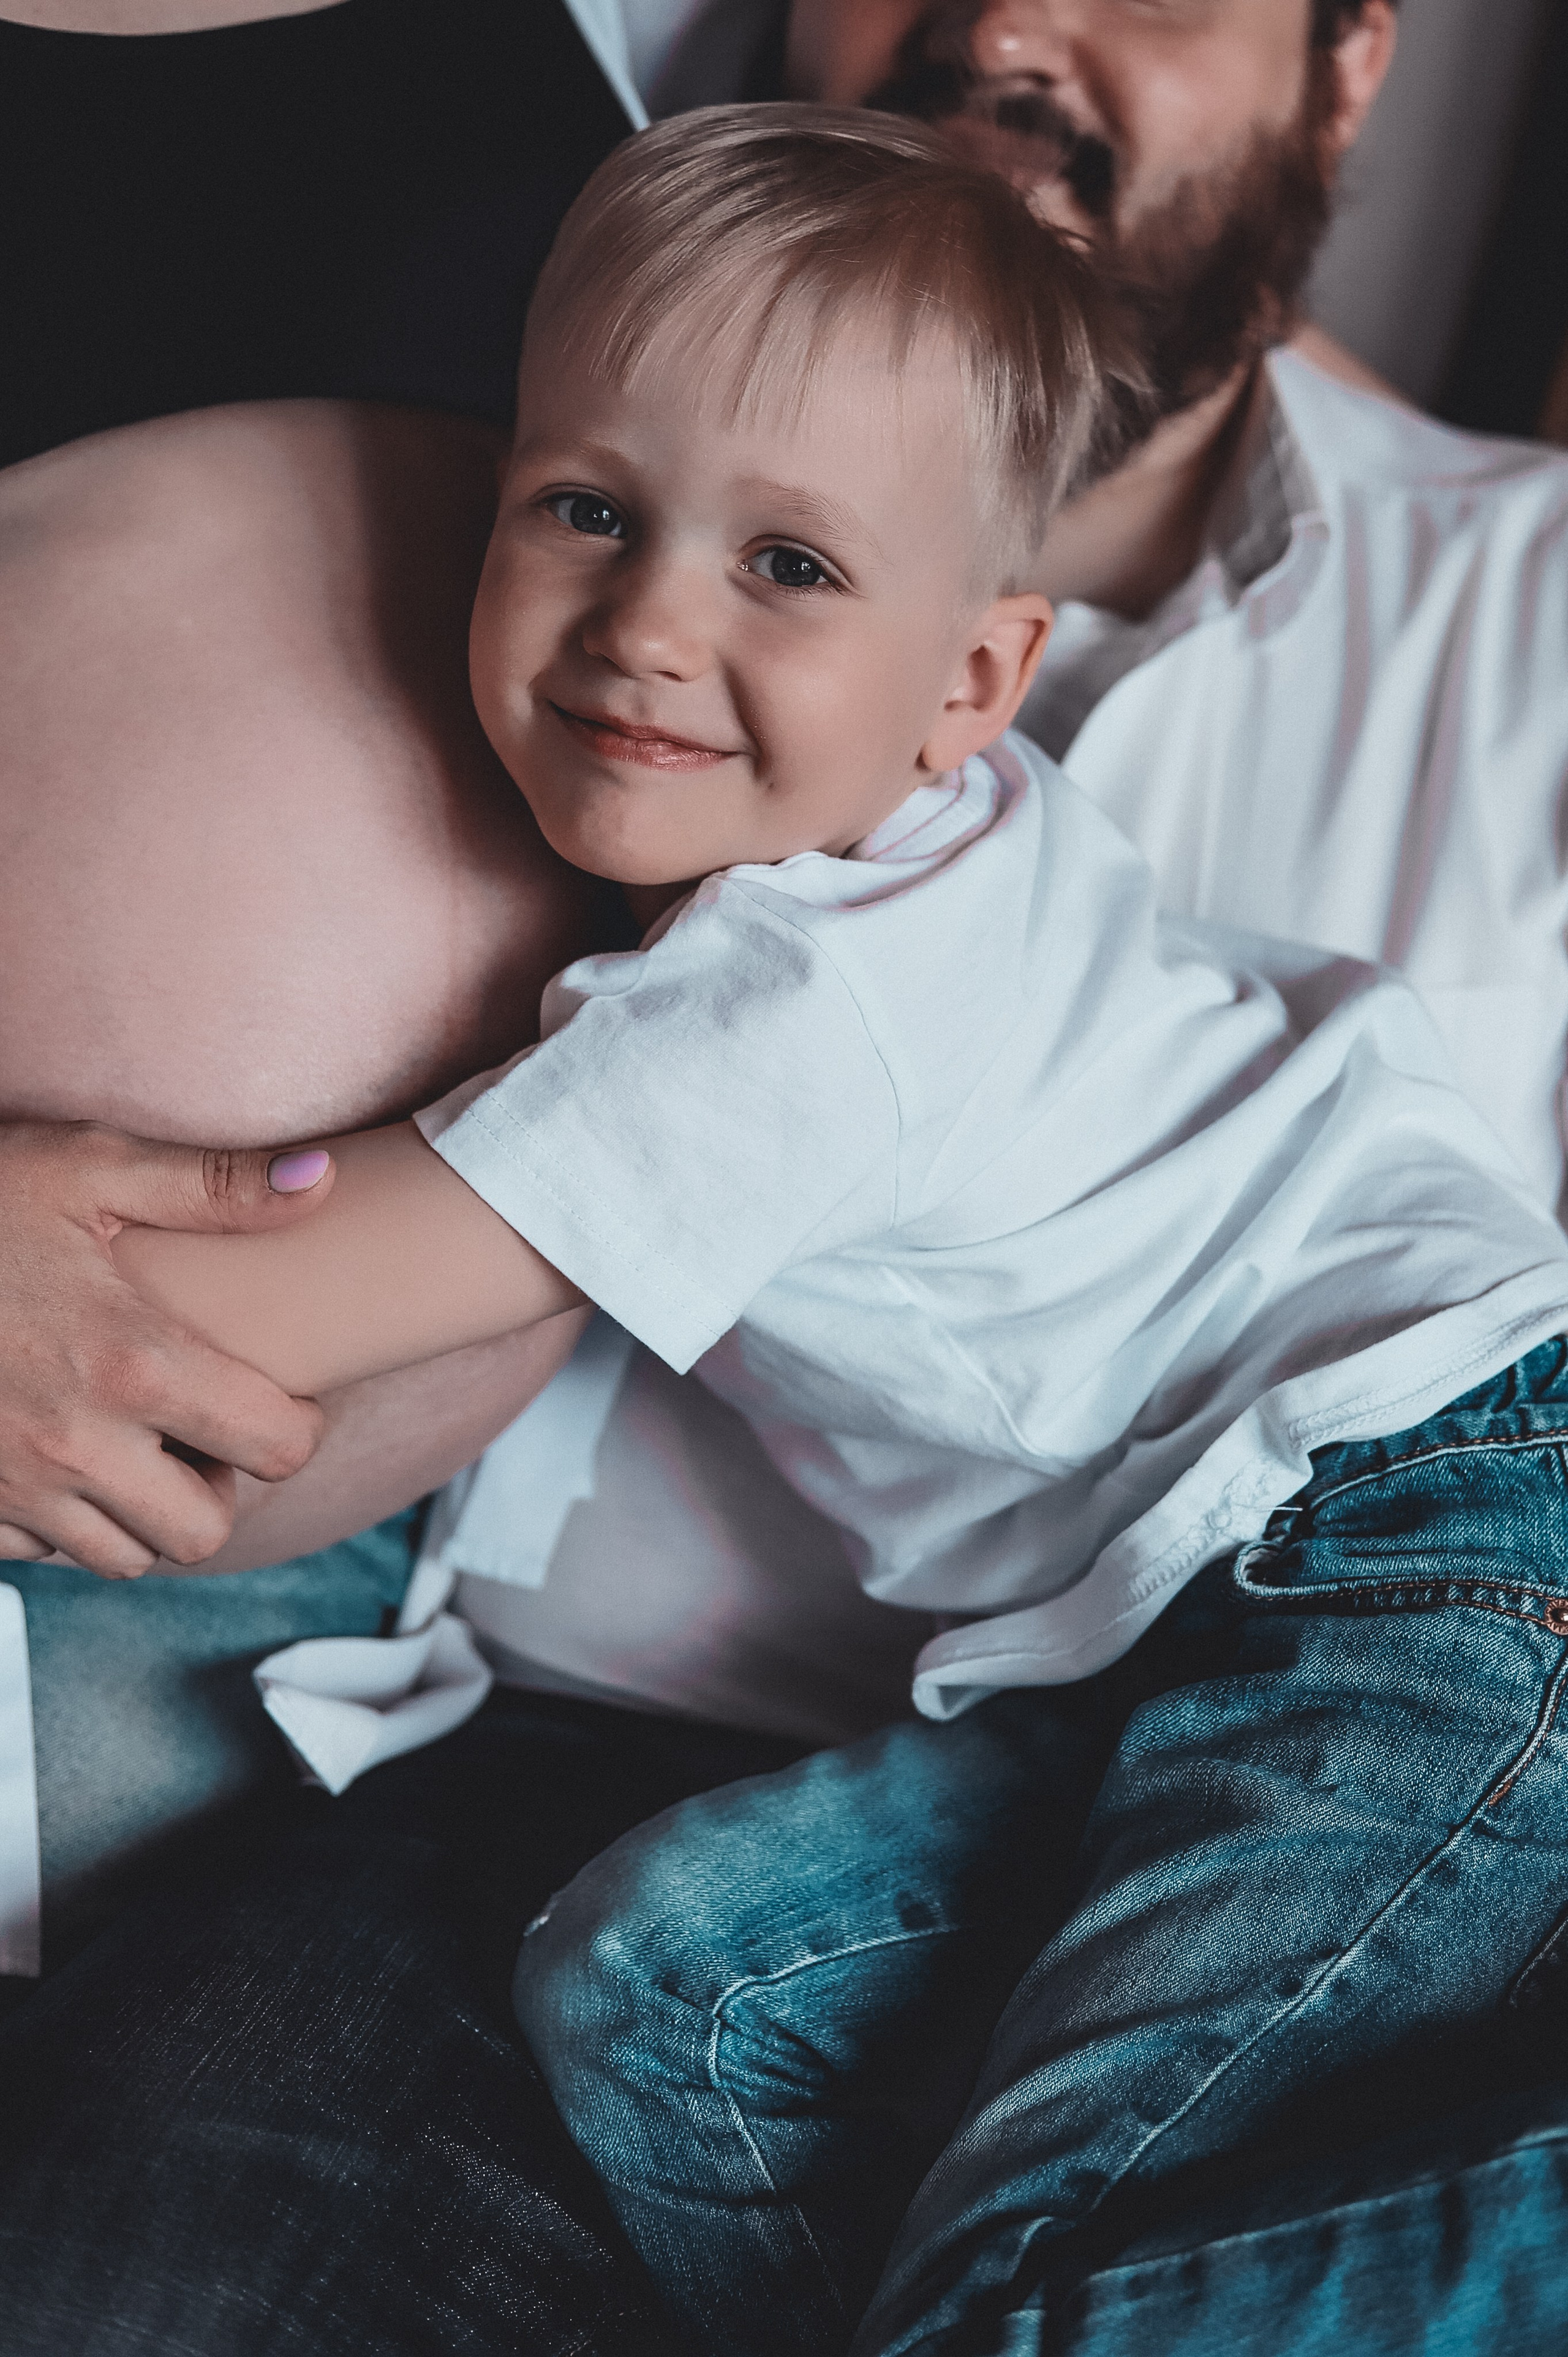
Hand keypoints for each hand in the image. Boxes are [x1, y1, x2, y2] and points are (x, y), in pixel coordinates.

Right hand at [0, 1123, 333, 1576]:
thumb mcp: (85, 1166)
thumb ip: (211, 1186)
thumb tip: (320, 1179)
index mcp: (131, 1363)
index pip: (274, 1447)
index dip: (297, 1427)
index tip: (284, 1399)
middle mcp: (77, 1442)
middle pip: (202, 1532)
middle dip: (221, 1490)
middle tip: (209, 1434)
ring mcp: (14, 1484)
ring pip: (124, 1556)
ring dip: (145, 1512)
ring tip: (139, 1444)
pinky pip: (41, 1552)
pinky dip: (65, 1520)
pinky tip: (62, 1454)